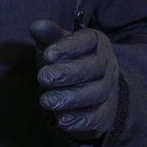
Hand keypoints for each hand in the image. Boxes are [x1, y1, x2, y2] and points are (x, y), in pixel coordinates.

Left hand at [29, 19, 119, 140]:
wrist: (86, 89)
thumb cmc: (67, 61)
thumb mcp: (56, 45)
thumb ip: (47, 35)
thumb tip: (36, 26)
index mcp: (96, 42)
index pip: (87, 41)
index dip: (68, 47)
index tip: (47, 55)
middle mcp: (108, 64)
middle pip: (94, 68)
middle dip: (67, 74)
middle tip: (43, 78)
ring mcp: (110, 89)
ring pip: (96, 93)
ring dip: (70, 98)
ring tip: (46, 100)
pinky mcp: (106, 112)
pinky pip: (97, 117)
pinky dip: (79, 119)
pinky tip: (61, 120)